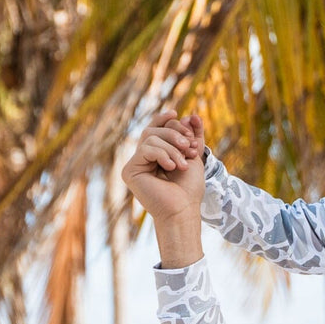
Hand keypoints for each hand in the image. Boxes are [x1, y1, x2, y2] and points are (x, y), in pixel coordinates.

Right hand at [121, 111, 206, 266]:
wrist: (184, 209)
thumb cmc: (189, 188)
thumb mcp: (194, 157)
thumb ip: (193, 136)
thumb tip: (192, 115)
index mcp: (156, 154)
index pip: (155, 128)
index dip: (165, 119)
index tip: (178, 114)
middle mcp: (143, 158)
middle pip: (153, 130)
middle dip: (174, 133)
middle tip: (189, 147)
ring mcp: (135, 164)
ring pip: (150, 138)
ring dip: (172, 147)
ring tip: (183, 163)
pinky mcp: (130, 171)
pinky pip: (145, 149)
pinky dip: (162, 154)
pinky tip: (171, 166)